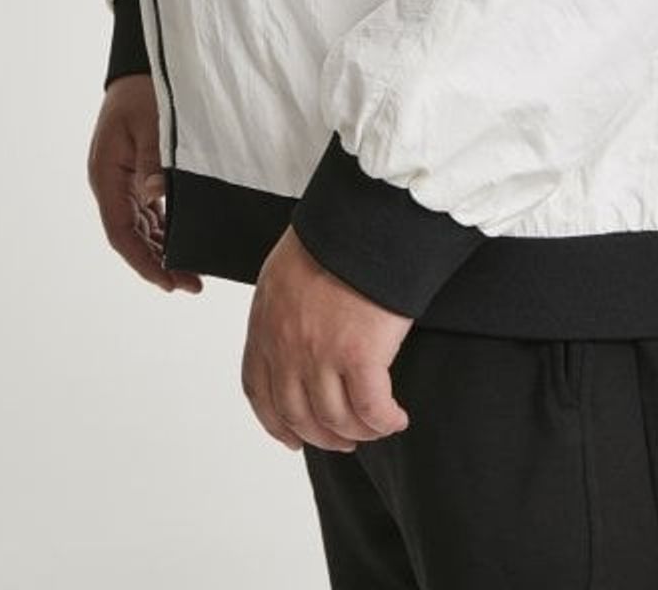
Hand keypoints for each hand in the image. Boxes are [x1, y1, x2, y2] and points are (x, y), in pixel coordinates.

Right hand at [87, 74, 202, 294]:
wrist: (140, 67)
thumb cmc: (145, 91)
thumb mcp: (152, 123)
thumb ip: (154, 160)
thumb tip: (155, 195)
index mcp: (107, 175)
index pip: (122, 232)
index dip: (144, 261)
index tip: (169, 281)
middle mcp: (110, 183)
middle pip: (131, 236)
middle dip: (158, 264)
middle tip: (191, 284)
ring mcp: (121, 181)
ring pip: (139, 228)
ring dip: (161, 251)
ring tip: (190, 273)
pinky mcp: (133, 174)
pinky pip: (146, 212)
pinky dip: (162, 230)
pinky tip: (180, 242)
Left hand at [241, 224, 412, 452]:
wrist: (364, 218)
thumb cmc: (334, 234)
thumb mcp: (287, 270)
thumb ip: (285, 308)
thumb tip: (300, 333)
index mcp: (265, 323)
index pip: (259, 389)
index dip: (275, 422)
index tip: (293, 437)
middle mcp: (287, 346)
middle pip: (298, 414)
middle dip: (322, 435)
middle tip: (345, 439)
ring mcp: (321, 354)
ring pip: (335, 420)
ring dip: (358, 432)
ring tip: (376, 427)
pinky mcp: (360, 356)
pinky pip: (371, 410)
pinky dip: (385, 421)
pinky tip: (397, 418)